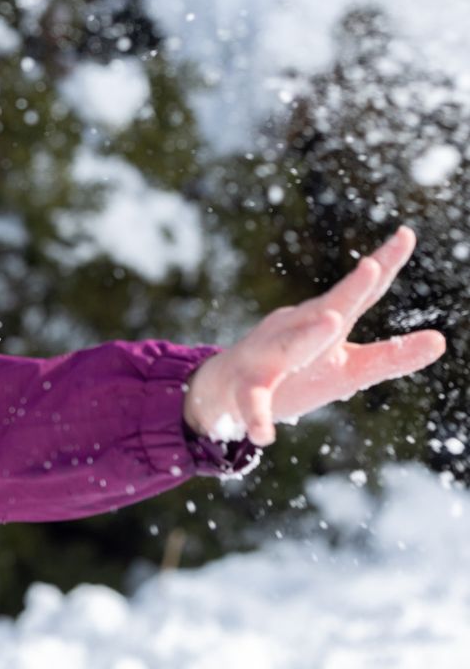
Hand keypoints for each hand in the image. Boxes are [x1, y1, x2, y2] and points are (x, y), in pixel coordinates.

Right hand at [183, 227, 445, 446]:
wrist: (226, 389)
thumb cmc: (295, 374)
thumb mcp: (349, 368)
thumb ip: (391, 356)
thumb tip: (442, 340)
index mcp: (325, 326)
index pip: (361, 294)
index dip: (385, 265)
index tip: (407, 234)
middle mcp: (297, 332)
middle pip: (326, 311)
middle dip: (350, 291)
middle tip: (373, 268)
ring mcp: (270, 358)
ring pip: (288, 347)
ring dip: (307, 335)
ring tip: (331, 323)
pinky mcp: (248, 389)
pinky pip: (253, 404)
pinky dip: (257, 416)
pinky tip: (265, 434)